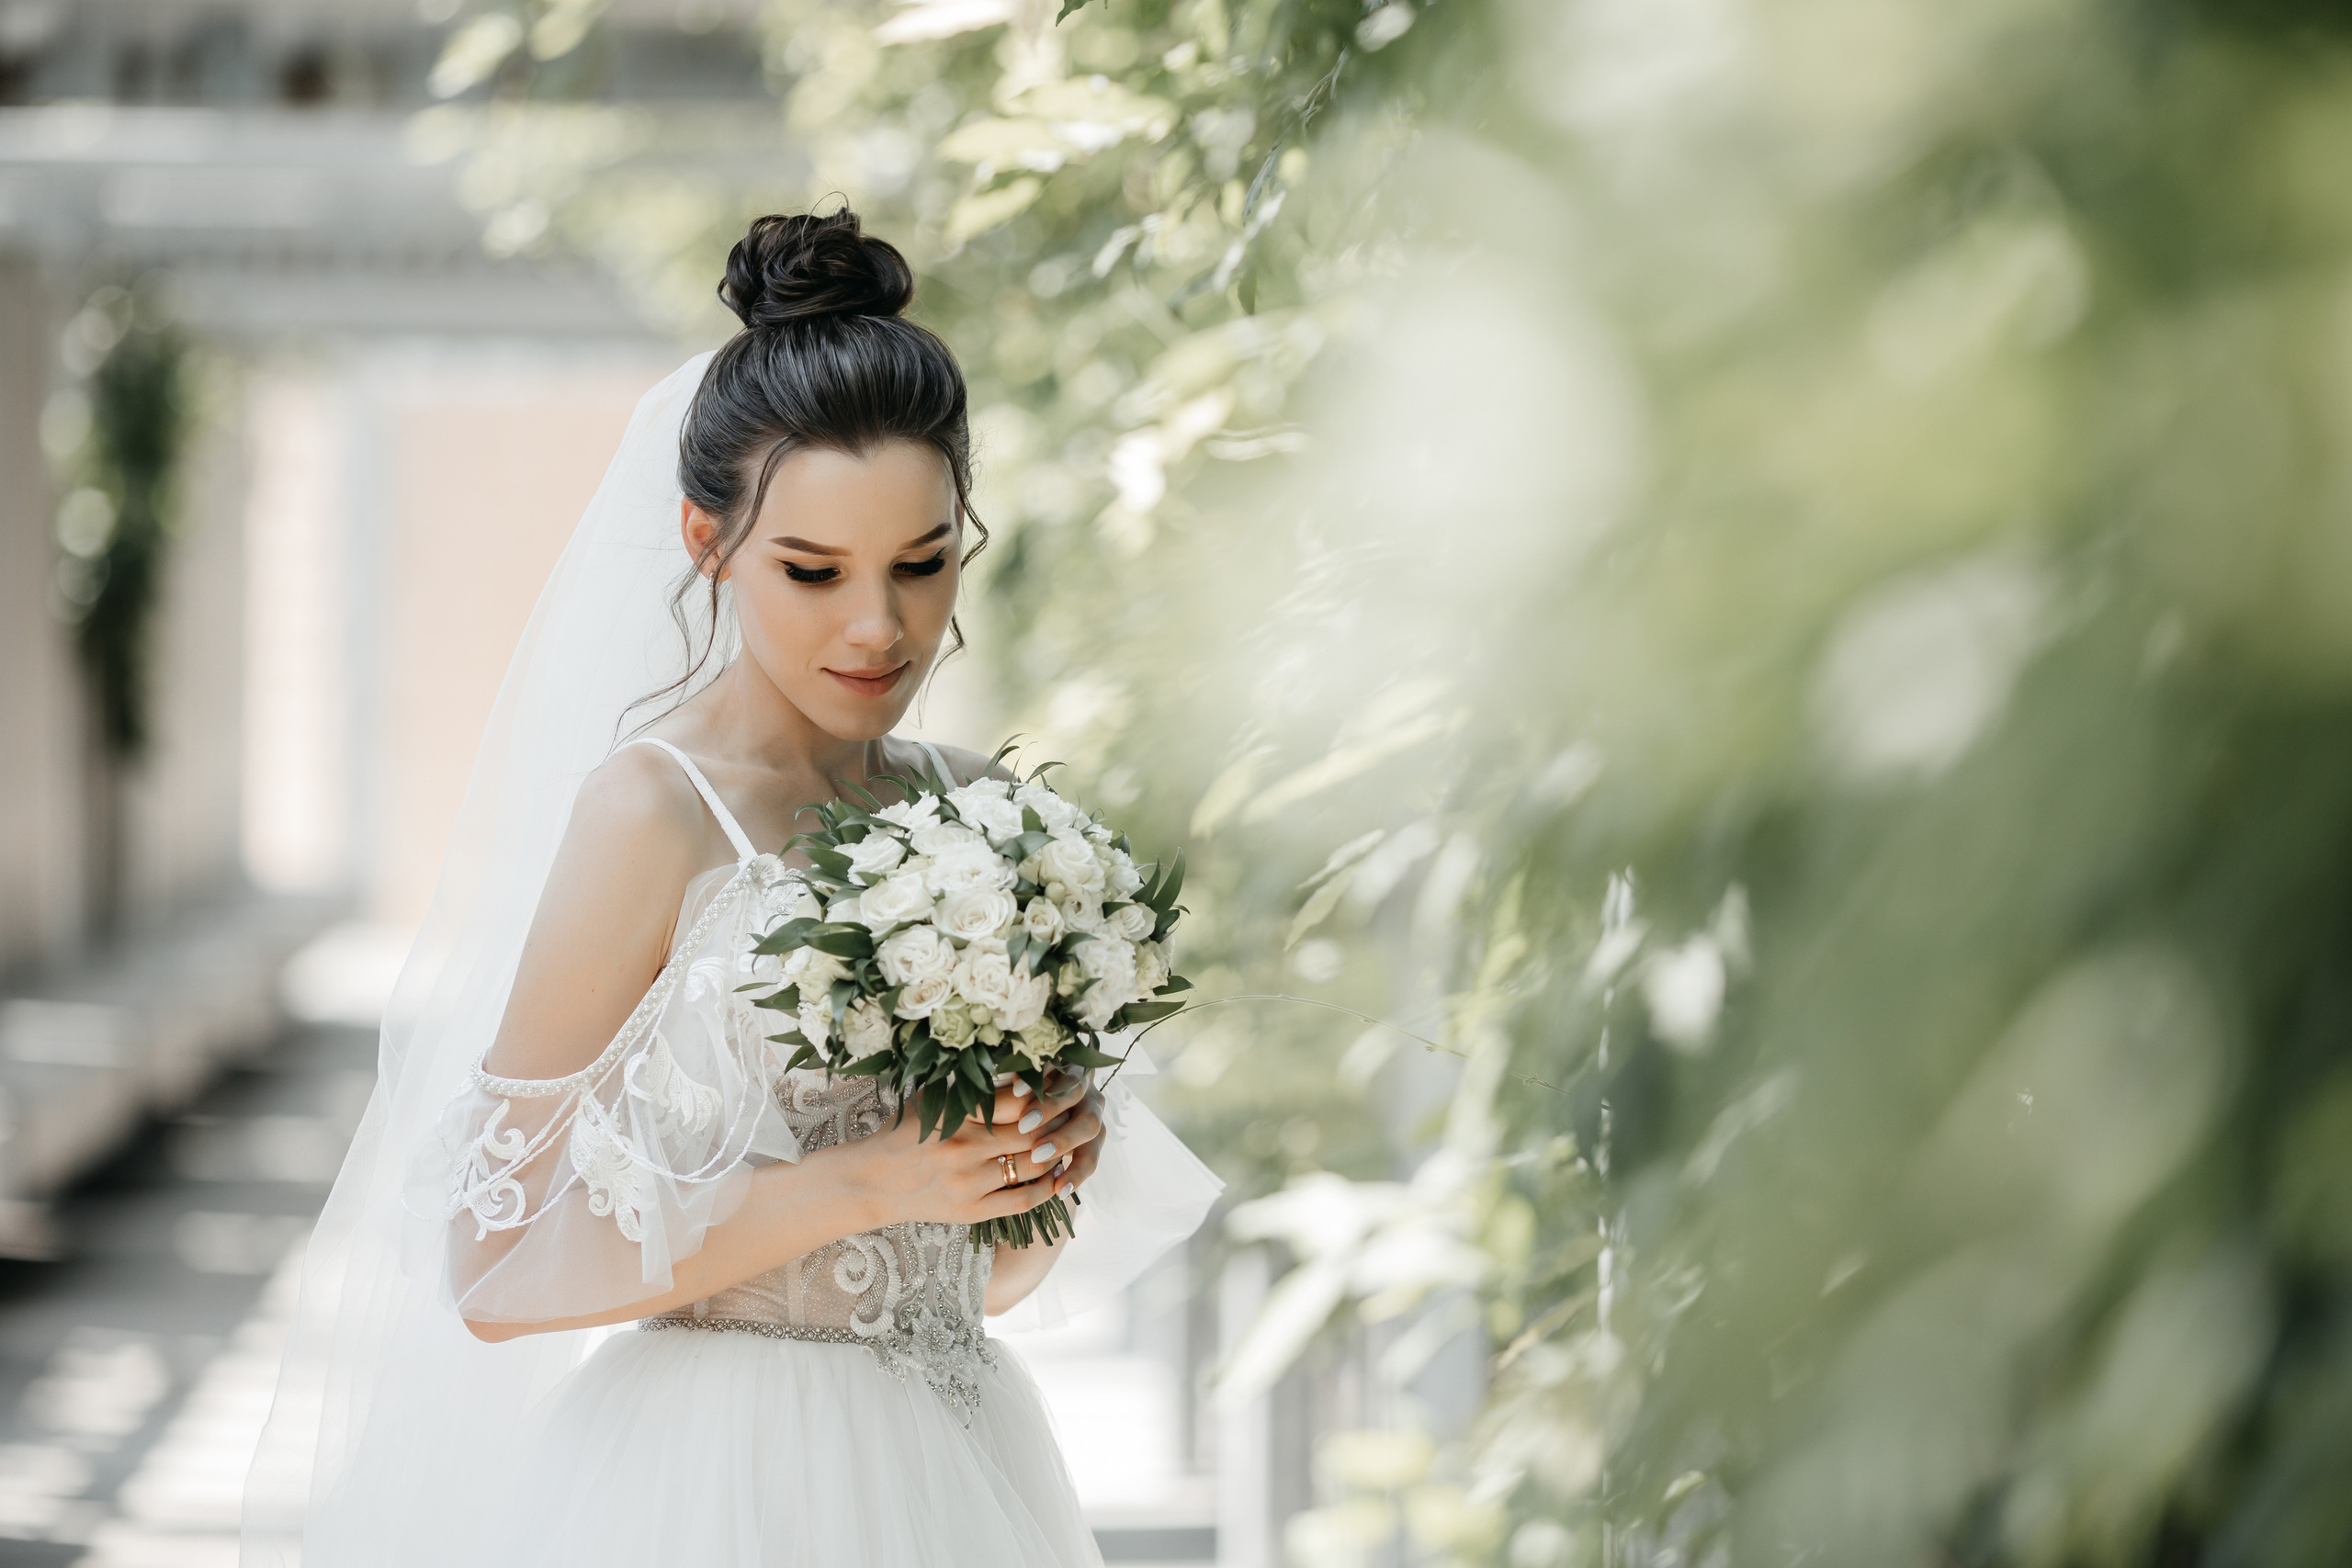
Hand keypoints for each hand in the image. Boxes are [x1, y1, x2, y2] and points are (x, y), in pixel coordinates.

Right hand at [834, 1074, 1100, 1229]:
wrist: (873, 1181)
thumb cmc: (907, 1132)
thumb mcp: (936, 1100)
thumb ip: (977, 1089)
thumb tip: (1028, 1074)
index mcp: (955, 1114)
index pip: (1017, 1100)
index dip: (1046, 1094)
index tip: (1062, 1087)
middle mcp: (963, 1148)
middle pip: (1033, 1132)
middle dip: (1061, 1122)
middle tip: (1077, 1113)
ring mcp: (968, 1183)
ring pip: (1034, 1165)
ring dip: (1060, 1153)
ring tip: (1071, 1141)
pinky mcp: (971, 1212)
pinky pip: (1023, 1201)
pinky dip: (1048, 1189)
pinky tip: (1060, 1177)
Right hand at [1029, 1068, 1106, 1199]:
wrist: (1042, 1075)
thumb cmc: (1034, 1125)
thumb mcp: (1040, 1147)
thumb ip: (1041, 1167)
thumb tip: (1028, 1193)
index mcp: (1088, 1131)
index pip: (1089, 1156)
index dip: (1078, 1173)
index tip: (1059, 1191)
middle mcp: (1088, 1105)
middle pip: (1089, 1125)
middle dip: (1065, 1141)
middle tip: (1038, 1154)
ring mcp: (1077, 1078)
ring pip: (1074, 1093)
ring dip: (1051, 1110)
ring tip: (1025, 1124)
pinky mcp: (1059, 1056)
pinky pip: (1053, 1065)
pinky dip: (1036, 1079)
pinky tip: (1016, 1091)